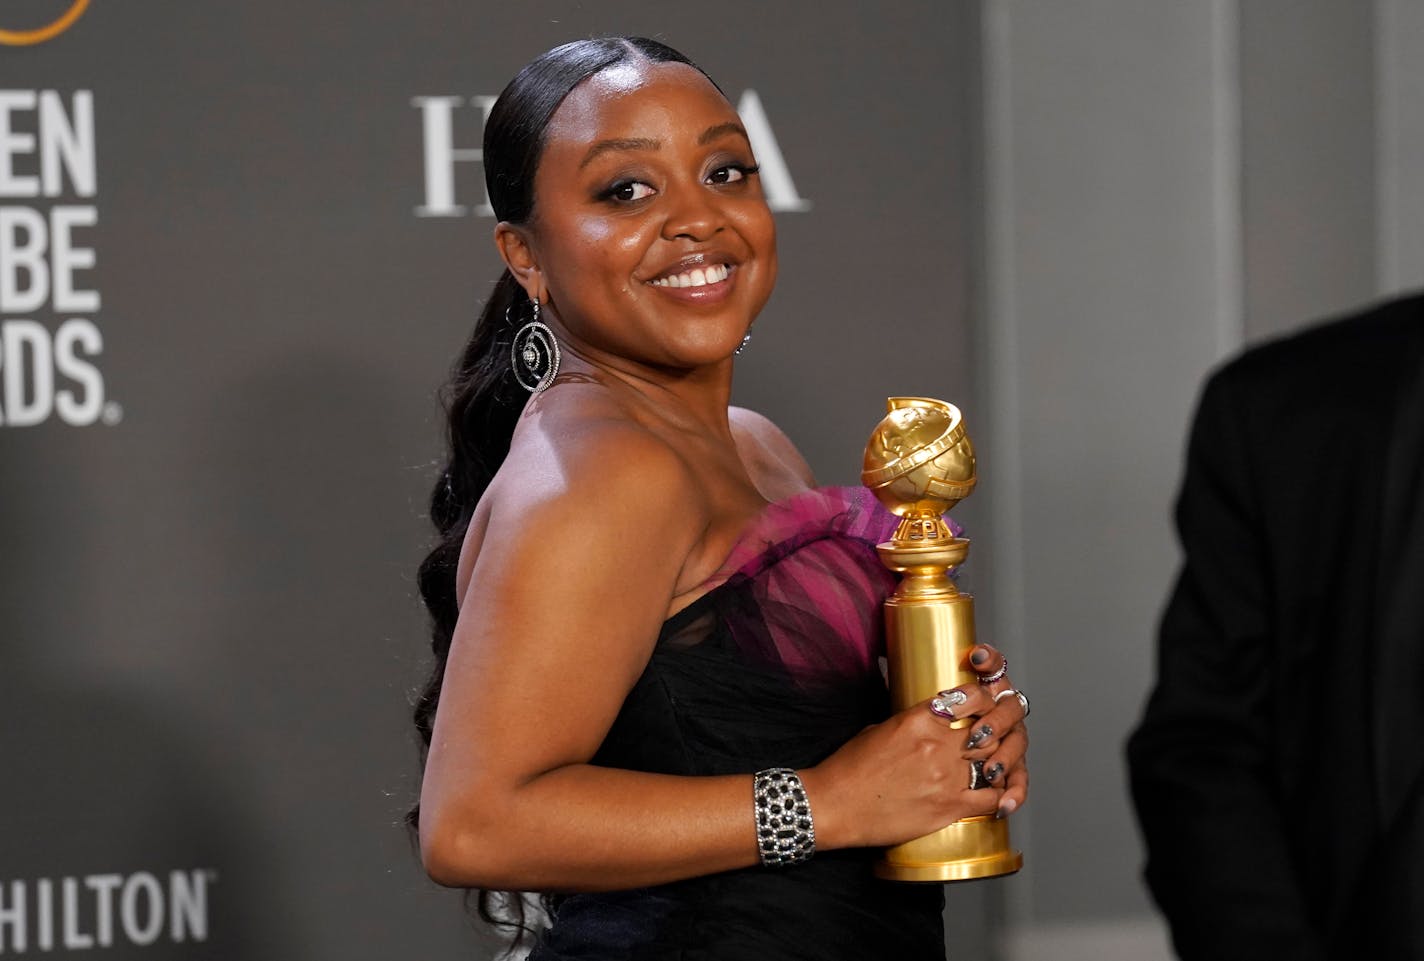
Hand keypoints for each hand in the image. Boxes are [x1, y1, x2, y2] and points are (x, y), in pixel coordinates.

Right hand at [800, 644, 1029, 849]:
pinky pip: (990, 798)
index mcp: (919, 720)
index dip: (985, 700)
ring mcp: (946, 778)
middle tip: (995, 735)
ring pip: (995, 762)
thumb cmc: (850, 768)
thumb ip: (914, 723)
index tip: (986, 703)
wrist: (835, 805)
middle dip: (996, 731)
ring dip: (998, 762)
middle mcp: (937, 746)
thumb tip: (933, 723)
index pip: (971, 698)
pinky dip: (998, 794)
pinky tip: (995, 792)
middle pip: (988, 730)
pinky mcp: (949, 808)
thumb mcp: (881, 729)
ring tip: (995, 763)